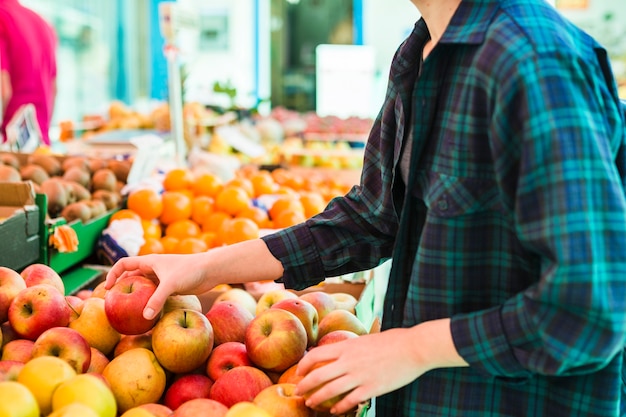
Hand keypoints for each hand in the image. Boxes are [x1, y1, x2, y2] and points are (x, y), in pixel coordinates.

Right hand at [105, 239, 284, 319]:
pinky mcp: (171, 287)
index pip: (124, 264)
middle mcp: (154, 269)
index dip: (113, 274)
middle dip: (121, 287)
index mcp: (149, 261)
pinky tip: (146, 314)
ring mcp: (162, 278)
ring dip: (135, 296)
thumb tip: (145, 317)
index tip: (109, 288)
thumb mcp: (171, 284)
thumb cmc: (190, 271)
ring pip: (143, 287)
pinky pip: (154, 294)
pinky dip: (148, 302)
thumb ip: (157, 300)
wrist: (210, 270)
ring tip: (126, 311)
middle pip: (131, 276)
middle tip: (113, 303)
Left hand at [294, 319, 467, 413]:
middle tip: (298, 392)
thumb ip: (352, 347)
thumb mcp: (367, 338)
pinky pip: (349, 401)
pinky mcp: (371, 389)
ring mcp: (359, 376)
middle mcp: (349, 361)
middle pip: (318, 376)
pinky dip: (340, 408)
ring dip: (317, 399)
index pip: (316, 355)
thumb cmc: (394, 341)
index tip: (299, 371)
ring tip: (311, 403)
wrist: (414, 348)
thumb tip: (342, 351)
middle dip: (304, 386)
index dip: (304, 365)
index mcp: (347, 346)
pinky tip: (335, 411)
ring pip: (330, 391)